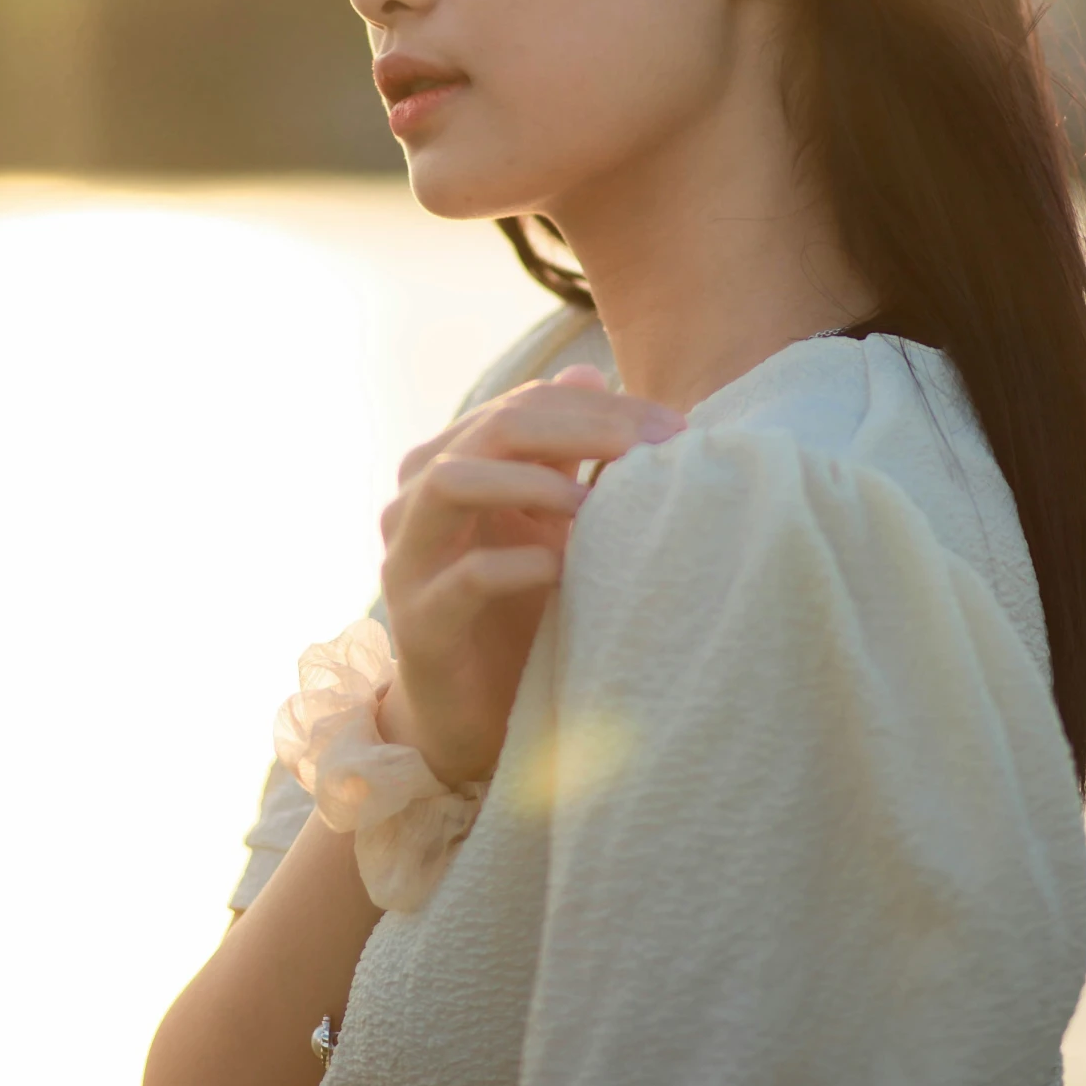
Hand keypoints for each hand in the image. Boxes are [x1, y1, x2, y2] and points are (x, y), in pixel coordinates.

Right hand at [375, 367, 686, 787]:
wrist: (473, 714)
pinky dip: (519, 563)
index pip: (524, 404)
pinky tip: (565, 569)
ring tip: (596, 505)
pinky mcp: (417, 622)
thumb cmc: (519, 608)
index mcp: (449, 460)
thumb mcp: (549, 522)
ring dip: (534, 482)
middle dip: (581, 429)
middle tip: (653, 450)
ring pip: (453, 481)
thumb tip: (591, 372)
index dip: (600, 407)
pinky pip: (463, 576)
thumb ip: (563, 452)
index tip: (677, 428)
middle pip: (494, 429)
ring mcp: (408, 557)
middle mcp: (416, 497)